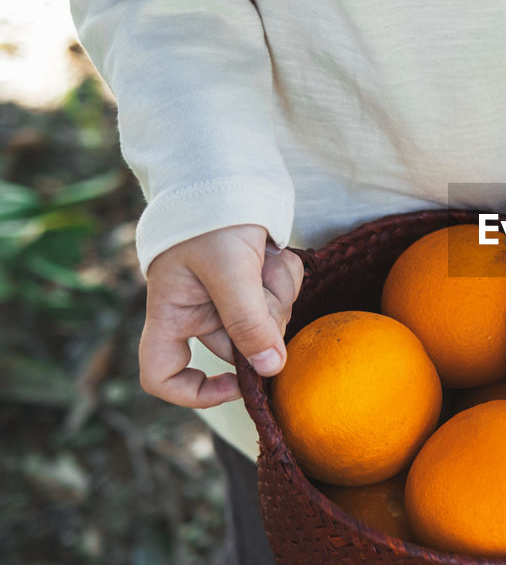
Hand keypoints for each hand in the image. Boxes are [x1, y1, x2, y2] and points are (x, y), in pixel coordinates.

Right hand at [138, 225, 303, 407]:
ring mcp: (228, 297)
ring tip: (264, 258)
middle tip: (264, 282)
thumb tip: (270, 370)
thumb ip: (249, 322)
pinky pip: (281, 297)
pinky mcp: (255, 282)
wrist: (227, 171)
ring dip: (276, 292)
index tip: (236, 385)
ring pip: (268, 321)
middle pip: (238, 347)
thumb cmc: (212, 216)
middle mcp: (197, 311)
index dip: (193, 393)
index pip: (162, 374)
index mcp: (171, 312)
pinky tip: (273, 253)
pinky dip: (284, 277)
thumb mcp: (228, 270)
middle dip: (263, 320)